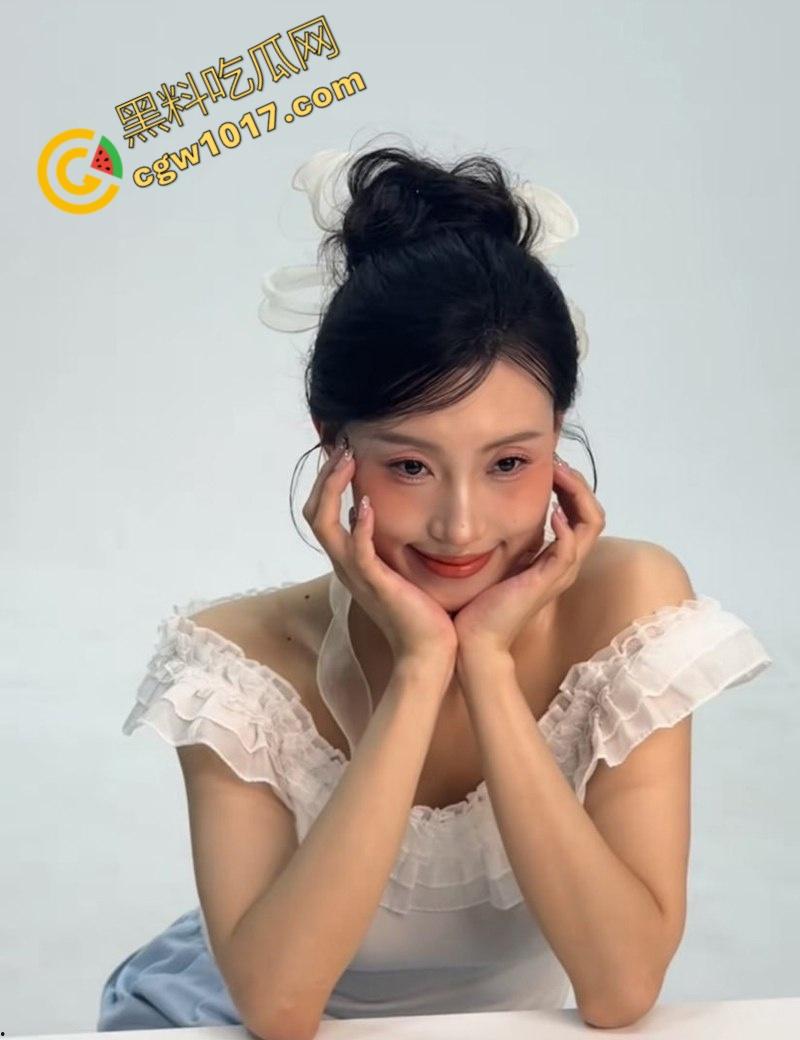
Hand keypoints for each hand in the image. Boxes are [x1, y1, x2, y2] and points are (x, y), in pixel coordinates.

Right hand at [302, 439, 458, 670]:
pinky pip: (356, 551)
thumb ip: (381, 543)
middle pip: (314, 513)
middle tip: (343, 448)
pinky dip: (358, 525)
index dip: (327, 482)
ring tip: (347, 461)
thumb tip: (370, 514)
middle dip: (325, 477)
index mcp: (349, 561)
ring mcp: (356, 575)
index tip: (345, 453)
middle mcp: (345, 565)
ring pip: (325, 525)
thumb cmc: (420, 612)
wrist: (429, 652)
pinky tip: (365, 503)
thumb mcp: (397, 569)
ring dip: (333, 489)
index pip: (322, 513)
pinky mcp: (374, 584)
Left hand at [451, 458, 605, 660]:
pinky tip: (553, 512)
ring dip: (576, 495)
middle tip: (557, 462)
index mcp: (556, 558)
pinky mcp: (546, 582)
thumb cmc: (481, 602)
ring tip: (559, 474)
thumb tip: (497, 505)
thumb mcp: (498, 558)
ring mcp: (559, 573)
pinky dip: (566, 528)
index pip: (581, 514)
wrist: (474, 638)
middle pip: (593, 515)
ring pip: (589, 526)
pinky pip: (569, 550)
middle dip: (578, 484)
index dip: (571, 487)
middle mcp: (564, 564)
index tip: (551, 465)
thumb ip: (508, 536)